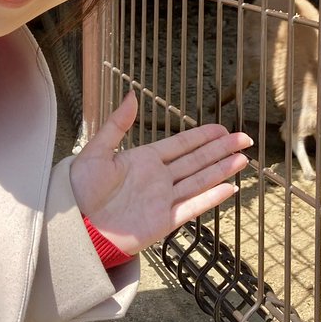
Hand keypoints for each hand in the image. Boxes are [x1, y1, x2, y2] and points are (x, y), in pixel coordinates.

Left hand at [69, 93, 251, 255]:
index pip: (181, 144)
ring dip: (221, 169)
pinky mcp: (163, 221)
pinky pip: (192, 207)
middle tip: (244, 138)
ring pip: (200, 180)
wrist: (76, 226)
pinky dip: (211, 198)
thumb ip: (117, 125)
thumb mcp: (96, 151)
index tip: (222, 127)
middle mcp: (159, 178)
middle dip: (221, 148)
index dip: (203, 135)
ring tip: (243, 159)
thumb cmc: (79, 190)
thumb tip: (131, 95)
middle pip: (197, 160)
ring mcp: (163, 200)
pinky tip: (229, 188)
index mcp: (145, 160)